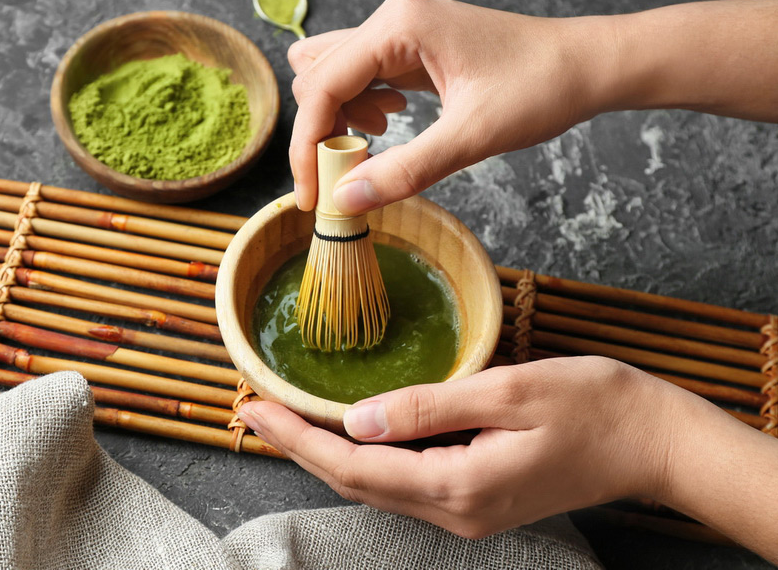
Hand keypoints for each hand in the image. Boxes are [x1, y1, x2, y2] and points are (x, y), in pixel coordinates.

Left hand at [238, 356, 677, 538]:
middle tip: (255, 411)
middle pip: (356, 483)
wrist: (651, 441)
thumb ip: (428, 408)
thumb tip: (357, 421)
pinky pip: (404, 483)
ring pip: (376, 486)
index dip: (297, 440)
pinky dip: (366, 458)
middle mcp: (455, 512)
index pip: (353, 467)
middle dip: (300, 449)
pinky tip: (350, 433)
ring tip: (289, 419)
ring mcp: (467, 512)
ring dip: (328, 454)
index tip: (253, 410)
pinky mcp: (477, 501)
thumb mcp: (507, 392)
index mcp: (458, 486)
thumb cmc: (591, 406)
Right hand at [288, 0, 611, 213]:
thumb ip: (406, 169)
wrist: (585, 66)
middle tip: (352, 171)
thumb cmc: (540, 87)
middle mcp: (392, 21)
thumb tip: (347, 199)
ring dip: (342, 118)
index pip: (321, 86)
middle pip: (317, 76)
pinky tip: (393, 125)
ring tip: (378, 144)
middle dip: (323, 131)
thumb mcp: (472, 137)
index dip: (307, 145)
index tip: (313, 196)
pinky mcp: (413, 48)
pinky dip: (363, 108)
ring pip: (337, 75)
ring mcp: (402, 32)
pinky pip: (364, 77)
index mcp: (398, 26)